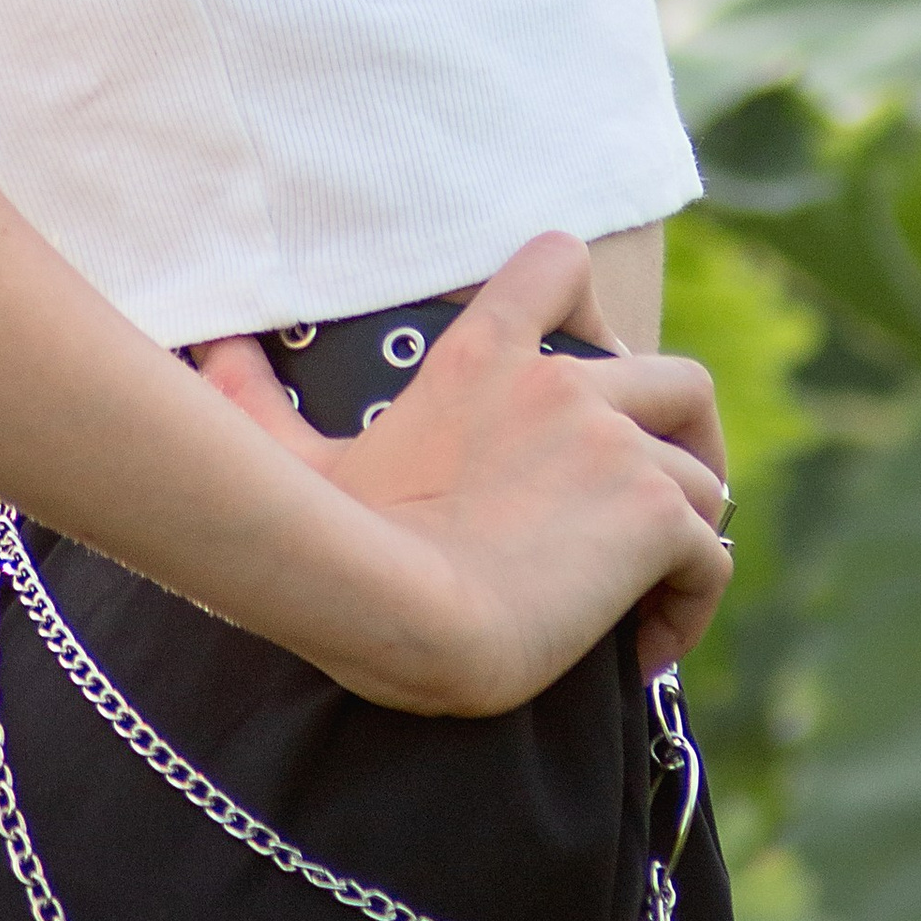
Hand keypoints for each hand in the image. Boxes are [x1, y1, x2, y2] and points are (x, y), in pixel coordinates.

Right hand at [193, 234, 730, 713]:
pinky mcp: (652, 516)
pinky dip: (692, 602)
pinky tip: (642, 655)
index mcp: (485, 358)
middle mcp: (567, 386)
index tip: (591, 379)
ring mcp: (616, 447)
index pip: (559, 265)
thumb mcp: (289, 458)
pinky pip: (710, 554)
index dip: (590, 306)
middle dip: (685, 442)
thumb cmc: (332, 537)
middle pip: (678, 380)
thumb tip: (210, 347)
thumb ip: (251, 396)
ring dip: (688, 533)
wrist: (395, 605)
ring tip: (646, 599)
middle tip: (651, 512)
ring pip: (704, 473)